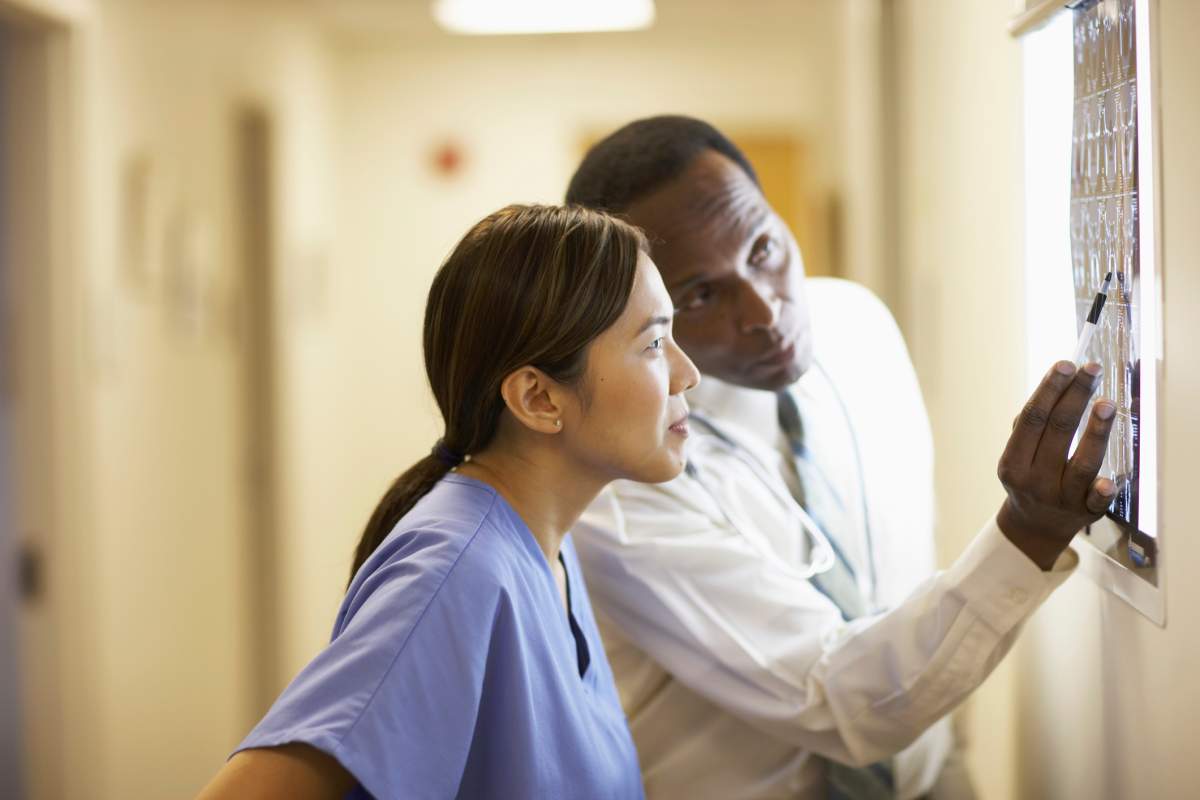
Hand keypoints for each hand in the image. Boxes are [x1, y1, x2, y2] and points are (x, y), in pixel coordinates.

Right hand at [995, 360, 1116, 569]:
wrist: (1035, 527)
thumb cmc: (1029, 478)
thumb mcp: (1017, 456)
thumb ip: (1031, 426)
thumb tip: (1056, 386)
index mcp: (1012, 463)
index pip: (1032, 420)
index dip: (1050, 391)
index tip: (1065, 365)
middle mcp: (1034, 480)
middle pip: (1057, 432)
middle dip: (1075, 397)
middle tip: (1091, 368)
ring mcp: (1060, 498)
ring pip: (1081, 463)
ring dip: (1096, 432)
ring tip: (1107, 403)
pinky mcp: (1085, 513)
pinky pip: (1094, 502)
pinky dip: (1100, 491)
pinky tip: (1109, 481)